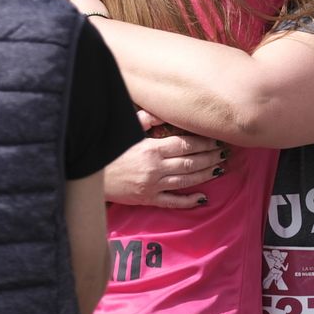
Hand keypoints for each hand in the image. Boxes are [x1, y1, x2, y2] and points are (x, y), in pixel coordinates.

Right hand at [102, 111, 227, 207]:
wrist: (90, 176)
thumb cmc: (109, 150)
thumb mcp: (126, 129)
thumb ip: (146, 119)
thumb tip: (162, 111)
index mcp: (151, 148)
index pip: (185, 144)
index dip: (203, 142)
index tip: (215, 139)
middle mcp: (156, 168)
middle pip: (190, 162)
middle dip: (209, 156)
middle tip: (223, 152)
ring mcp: (153, 185)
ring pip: (186, 180)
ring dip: (205, 173)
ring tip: (219, 167)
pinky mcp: (148, 199)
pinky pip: (173, 201)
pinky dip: (189, 200)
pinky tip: (203, 197)